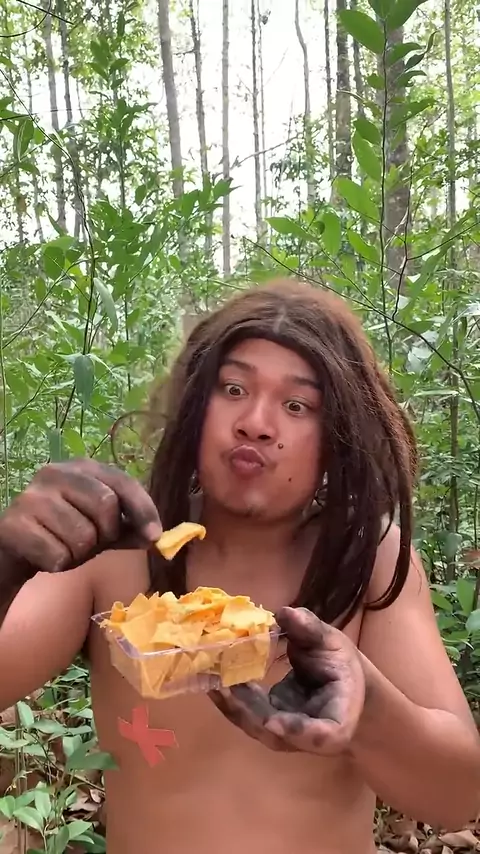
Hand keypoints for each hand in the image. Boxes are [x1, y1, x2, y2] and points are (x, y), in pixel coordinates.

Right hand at [0, 459, 162, 573]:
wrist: (15, 546)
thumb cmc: (63, 533)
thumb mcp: (100, 529)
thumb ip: (128, 530)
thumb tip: (155, 536)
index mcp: (81, 467)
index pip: (122, 481)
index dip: (143, 509)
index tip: (155, 536)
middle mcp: (55, 473)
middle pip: (106, 506)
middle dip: (106, 534)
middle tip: (92, 542)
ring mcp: (32, 496)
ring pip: (82, 536)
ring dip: (79, 553)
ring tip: (65, 547)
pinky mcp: (15, 524)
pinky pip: (58, 555)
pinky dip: (59, 563)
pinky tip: (47, 555)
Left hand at [210, 606, 365, 755]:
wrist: (341, 687)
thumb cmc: (341, 666)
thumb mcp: (334, 643)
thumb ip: (312, 630)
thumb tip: (287, 613)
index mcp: (339, 720)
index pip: (322, 736)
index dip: (297, 731)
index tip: (273, 721)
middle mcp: (309, 738)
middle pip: (276, 734)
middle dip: (246, 710)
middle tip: (220, 684)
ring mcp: (285, 735)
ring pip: (255, 725)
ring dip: (230, 702)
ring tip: (209, 674)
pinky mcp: (267, 725)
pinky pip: (246, 714)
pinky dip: (228, 696)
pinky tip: (212, 674)